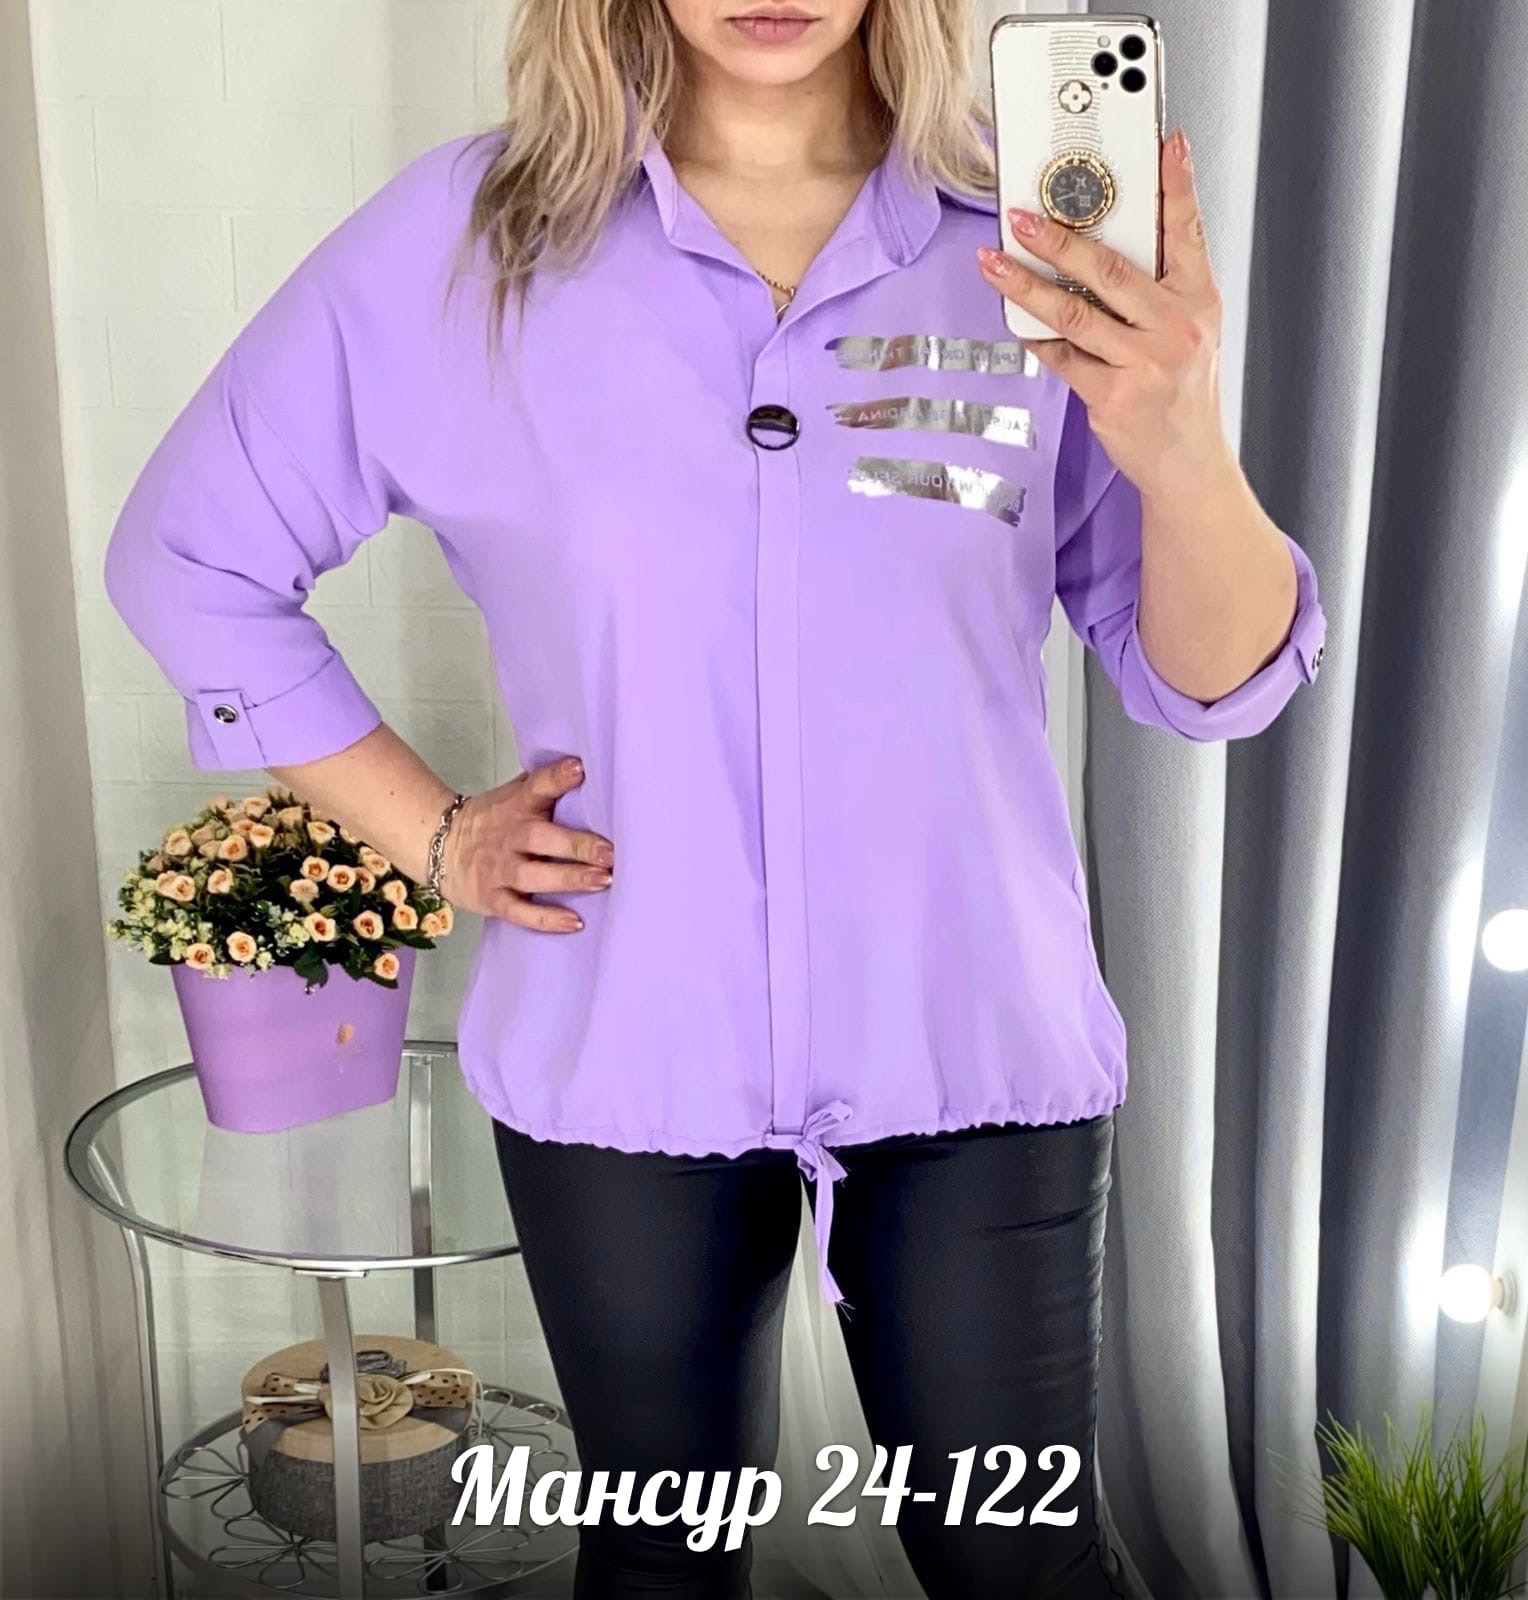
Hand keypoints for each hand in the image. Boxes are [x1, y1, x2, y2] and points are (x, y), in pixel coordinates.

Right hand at [441, 755, 612, 933]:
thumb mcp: (514, 796)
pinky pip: (520, 911)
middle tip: (610, 852)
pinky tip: (574, 922)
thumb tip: (591, 767)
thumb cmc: (494, 821)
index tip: (579, 769)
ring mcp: (499, 869)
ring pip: (533, 876)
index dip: (557, 777)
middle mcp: (509, 836)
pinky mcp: (492, 899)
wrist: (439, 846)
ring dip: (568, 879)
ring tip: (603, 880)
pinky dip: (546, 918)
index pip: (537, 786)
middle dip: (576, 845)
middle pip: (541, 838)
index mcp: (517, 805)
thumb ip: (546, 786)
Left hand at [976, 126, 1235, 499]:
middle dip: (1059, 238)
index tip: (1166, 142)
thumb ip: (1160, 286)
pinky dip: (1037, 338)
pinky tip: (1014, 320)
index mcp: (1198, 300)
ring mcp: (1144, 363)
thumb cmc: (1183, 390)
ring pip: (1074, 314)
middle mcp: (1175, 327)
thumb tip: (1107, 242)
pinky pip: (1062, 358)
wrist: (1189, 462)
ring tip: (993, 262)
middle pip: (1109, 270)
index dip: (1177, 184)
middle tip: (1020, 216)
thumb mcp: (1192, 329)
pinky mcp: (1113, 396)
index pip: (1188, 231)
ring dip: (1026, 286)